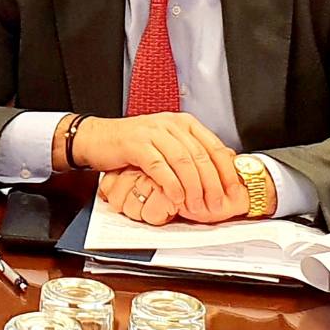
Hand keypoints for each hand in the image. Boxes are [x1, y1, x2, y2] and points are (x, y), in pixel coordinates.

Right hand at [73, 114, 243, 218]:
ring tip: (196, 206)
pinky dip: (171, 185)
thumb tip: (222, 167)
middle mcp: (170, 124)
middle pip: (201, 156)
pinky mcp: (136, 144)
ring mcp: (153, 132)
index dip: (226, 172)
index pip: (215, 147)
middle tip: (215, 205)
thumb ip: (191, 152)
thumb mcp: (167, 144)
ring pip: (183, 162)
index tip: (233, 192)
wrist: (96, 138)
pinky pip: (160, 167)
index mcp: (183, 123)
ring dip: (193, 188)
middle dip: (212, 185)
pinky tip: (175, 198)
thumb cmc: (132, 145)